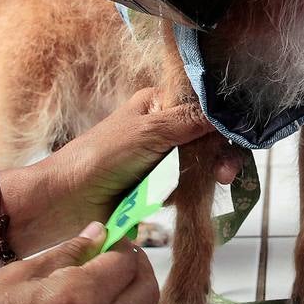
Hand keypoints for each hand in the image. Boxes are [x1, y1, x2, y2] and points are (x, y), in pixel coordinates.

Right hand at [0, 223, 156, 303]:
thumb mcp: (11, 276)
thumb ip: (63, 256)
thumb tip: (94, 236)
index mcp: (74, 301)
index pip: (128, 262)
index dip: (122, 242)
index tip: (111, 235)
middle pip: (145, 293)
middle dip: (134, 268)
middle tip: (111, 255)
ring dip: (119, 298)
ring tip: (86, 285)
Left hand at [31, 89, 239, 246]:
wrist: (66, 199)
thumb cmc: (100, 156)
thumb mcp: (148, 132)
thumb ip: (189, 121)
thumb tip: (227, 111)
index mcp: (158, 103)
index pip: (204, 106)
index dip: (225, 121)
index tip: (237, 140)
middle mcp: (163, 126)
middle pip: (209, 135)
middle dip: (223, 153)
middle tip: (226, 174)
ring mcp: (162, 157)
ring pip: (202, 161)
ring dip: (212, 172)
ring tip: (217, 184)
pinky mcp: (158, 184)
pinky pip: (189, 184)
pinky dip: (195, 190)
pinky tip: (192, 197)